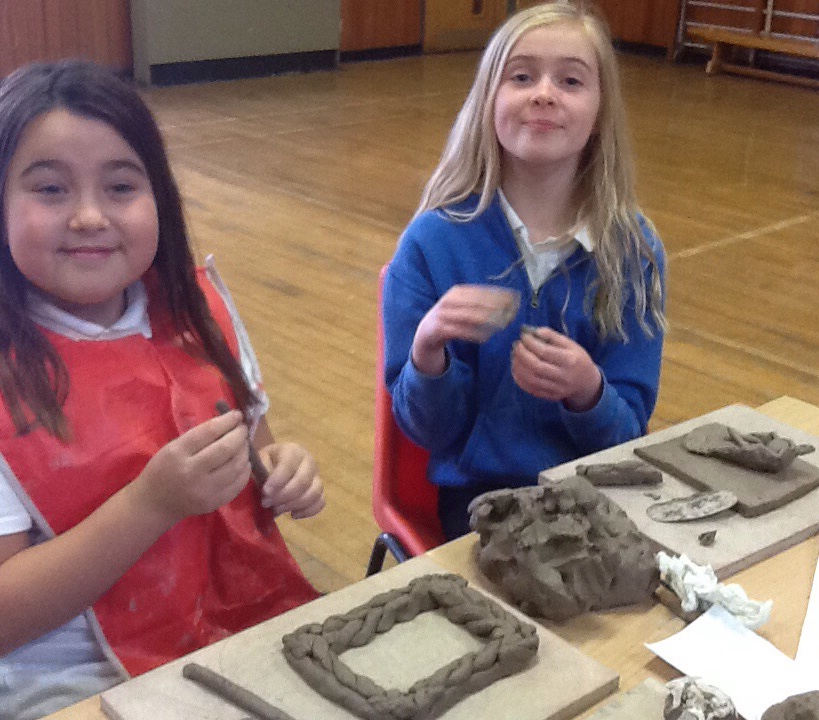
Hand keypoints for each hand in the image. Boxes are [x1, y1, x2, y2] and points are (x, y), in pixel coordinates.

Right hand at [132, 410, 250, 524]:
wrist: (155, 504)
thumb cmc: (162, 470)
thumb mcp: (172, 448)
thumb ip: (198, 436)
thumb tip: (228, 423)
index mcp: (177, 453)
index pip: (209, 432)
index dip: (227, 421)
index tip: (237, 415)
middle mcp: (192, 472)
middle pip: (226, 448)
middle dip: (239, 435)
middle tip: (242, 429)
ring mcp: (204, 490)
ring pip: (236, 466)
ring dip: (244, 451)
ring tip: (244, 444)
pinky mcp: (214, 503)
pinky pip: (238, 484)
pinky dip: (245, 470)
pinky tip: (243, 462)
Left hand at [258, 443, 324, 518]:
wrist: (275, 467)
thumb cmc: (266, 464)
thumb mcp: (260, 461)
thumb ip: (262, 470)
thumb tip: (266, 486)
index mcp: (293, 451)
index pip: (289, 464)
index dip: (278, 480)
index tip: (265, 492)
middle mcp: (309, 462)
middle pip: (303, 481)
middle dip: (284, 496)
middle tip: (266, 503)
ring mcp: (316, 477)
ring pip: (314, 493)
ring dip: (294, 505)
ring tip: (276, 509)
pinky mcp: (319, 491)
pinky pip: (320, 503)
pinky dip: (307, 511)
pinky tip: (292, 514)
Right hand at [412, 285, 519, 374]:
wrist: (425, 334)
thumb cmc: (449, 319)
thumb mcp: (462, 306)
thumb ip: (480, 303)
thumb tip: (509, 301)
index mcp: (457, 292)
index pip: (482, 291)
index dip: (499, 294)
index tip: (516, 298)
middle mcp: (450, 301)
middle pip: (478, 302)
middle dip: (497, 306)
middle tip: (512, 313)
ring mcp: (444, 314)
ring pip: (470, 316)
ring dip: (488, 320)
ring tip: (502, 325)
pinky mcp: (440, 329)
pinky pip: (461, 331)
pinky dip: (474, 334)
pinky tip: (486, 337)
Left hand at [511, 327, 602, 410]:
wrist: (586, 383)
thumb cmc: (576, 358)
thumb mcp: (570, 344)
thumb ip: (552, 336)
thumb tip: (534, 331)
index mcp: (570, 360)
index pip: (545, 352)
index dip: (530, 343)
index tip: (523, 336)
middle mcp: (564, 376)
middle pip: (536, 366)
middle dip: (522, 354)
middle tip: (516, 346)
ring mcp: (557, 389)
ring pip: (531, 379)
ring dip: (518, 366)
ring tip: (515, 356)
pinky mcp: (550, 396)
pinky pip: (530, 389)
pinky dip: (519, 378)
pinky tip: (517, 368)